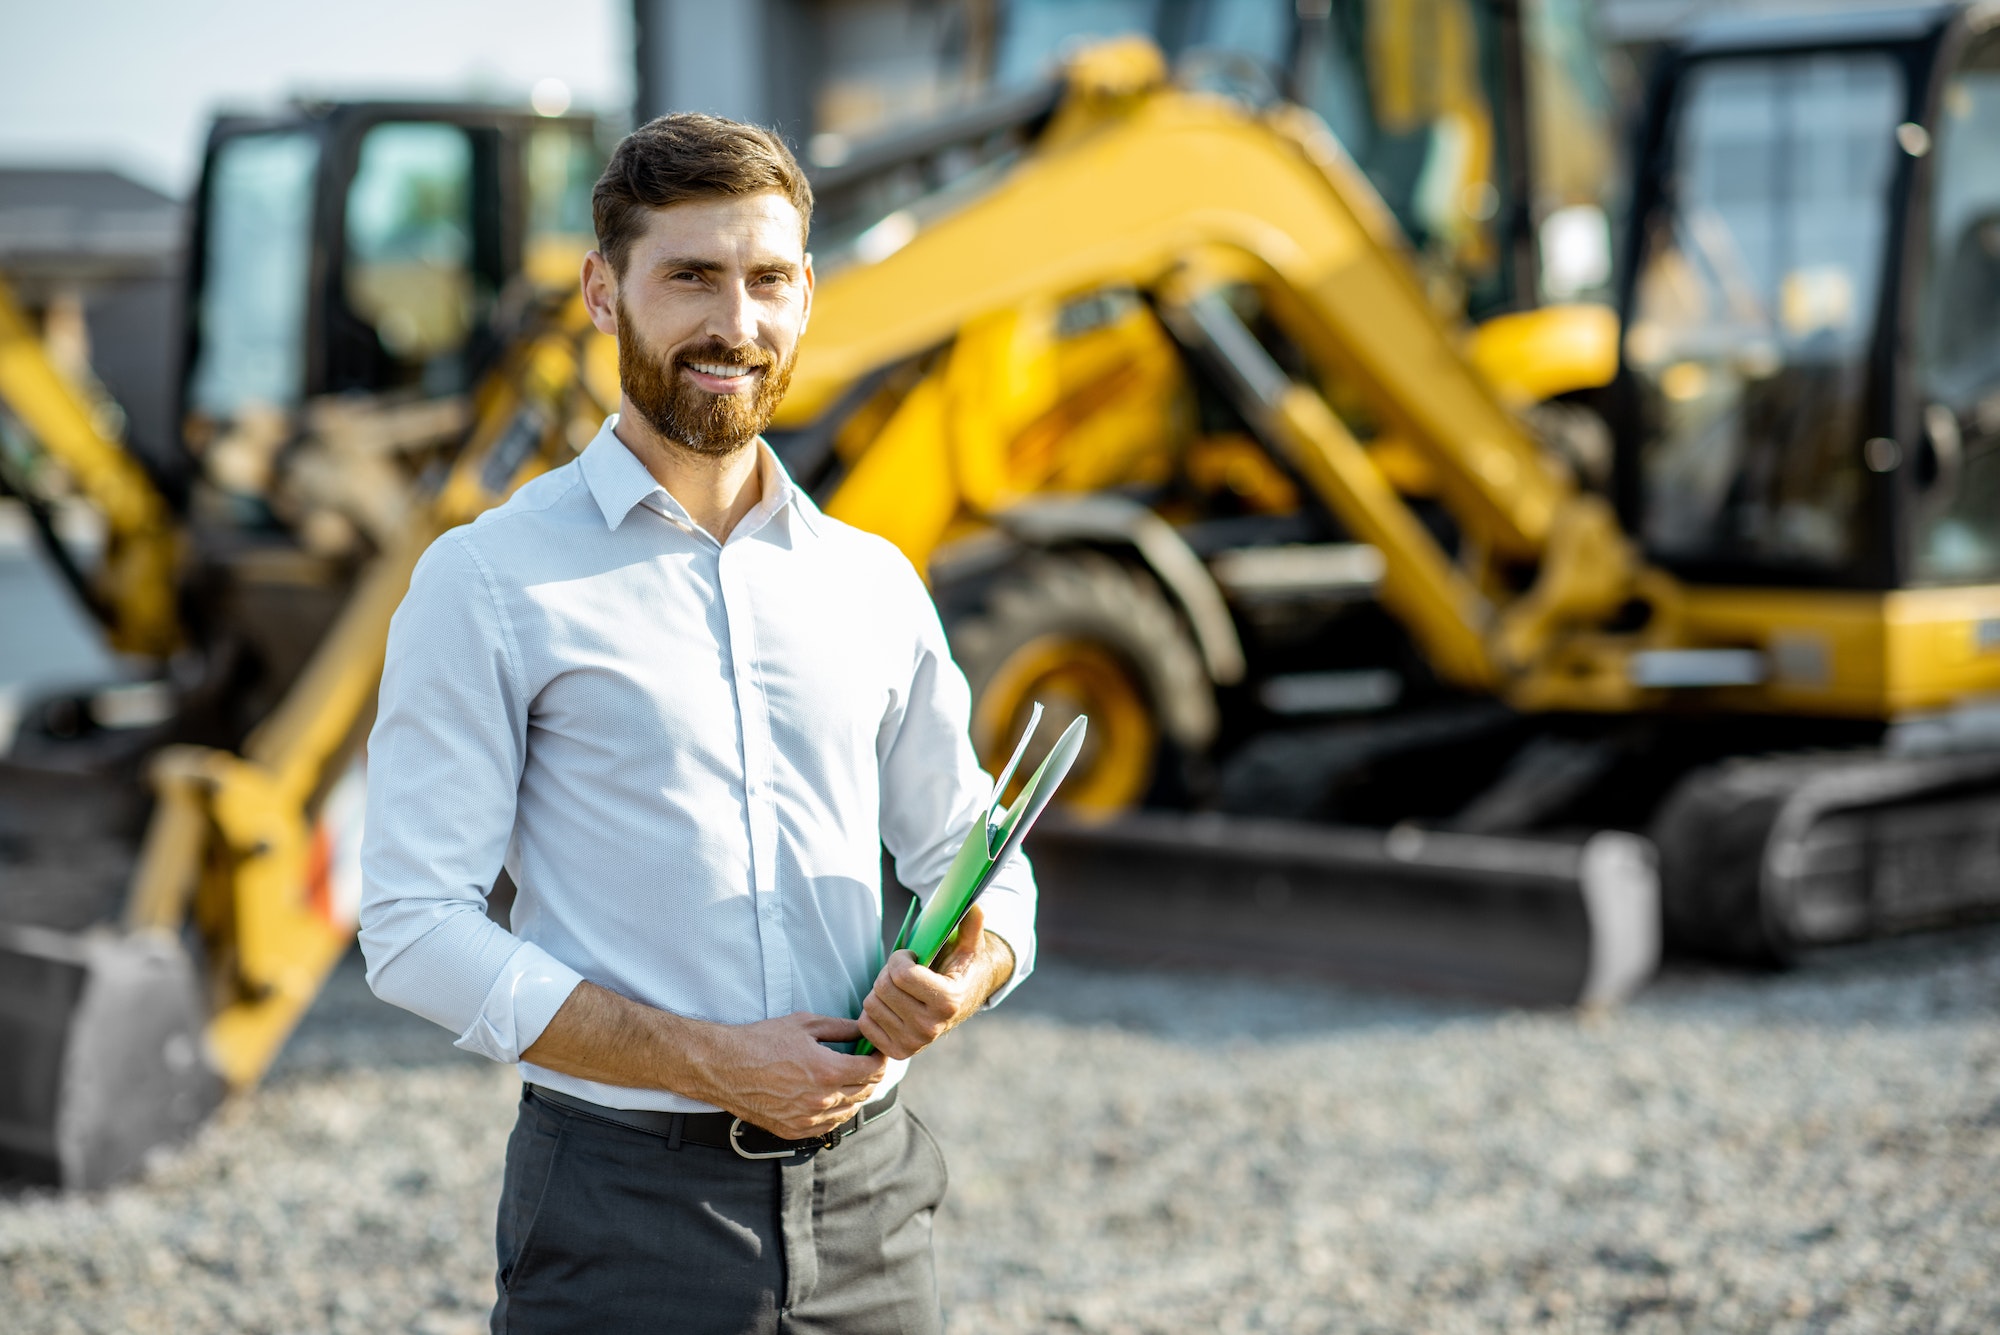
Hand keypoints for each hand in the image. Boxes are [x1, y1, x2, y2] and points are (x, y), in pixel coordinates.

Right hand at [692, 1012, 888, 1140]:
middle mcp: (821, 1100)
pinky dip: (836, 1112)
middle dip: (871, 1076)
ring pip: (849, 1112)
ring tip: (851, 1079)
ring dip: (856, 1095)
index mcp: (828, 1071)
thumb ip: (840, 1027)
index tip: (878, 1051)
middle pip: (865, 1092)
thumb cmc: (761, 1041)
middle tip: (867, 1062)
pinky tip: (832, 1098)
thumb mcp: (804, 1024)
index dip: (880, 1059)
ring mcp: (808, 1119)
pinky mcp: (794, 1130)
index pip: (872, 1071)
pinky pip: (828, 1126)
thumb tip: (863, 1029)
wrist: (725, 1066)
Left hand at [857, 903, 1013, 1060]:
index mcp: (947, 1001)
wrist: (962, 1002)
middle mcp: (930, 1028)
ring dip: (881, 990)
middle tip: (905, 972)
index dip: (901, 957)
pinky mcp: (898, 1052)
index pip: (901, 974)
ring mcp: (913, 1044)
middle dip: (889, 972)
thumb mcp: (969, 946)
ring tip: (901, 990)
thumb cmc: (961, 969)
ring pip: (871, 1004)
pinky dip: (874, 1011)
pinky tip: (892, 1006)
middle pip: (883, 987)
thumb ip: (971, 925)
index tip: (911, 956)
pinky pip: (865, 1023)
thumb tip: (974, 905)